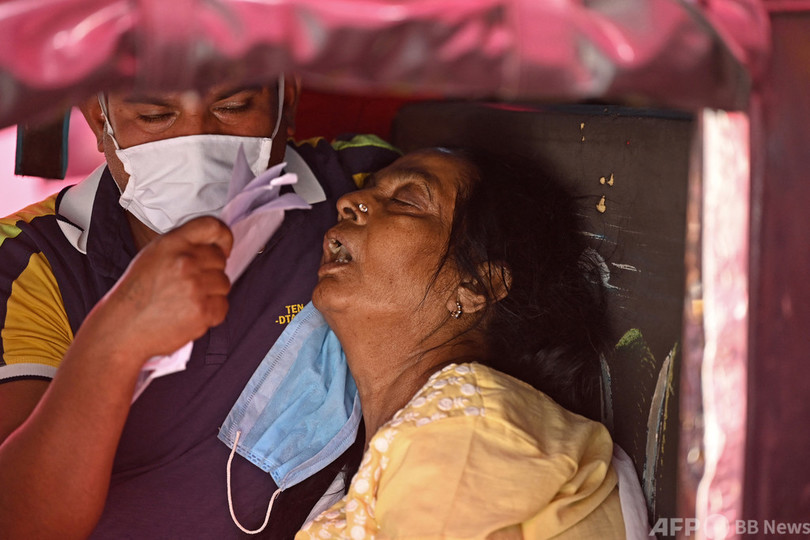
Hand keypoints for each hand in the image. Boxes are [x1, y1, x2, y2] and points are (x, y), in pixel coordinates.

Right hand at [86, 216, 233, 362]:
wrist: (121, 328)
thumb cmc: (137, 293)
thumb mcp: (154, 255)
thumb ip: (183, 245)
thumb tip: (215, 246)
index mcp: (172, 243)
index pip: (212, 226)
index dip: (223, 237)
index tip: (223, 249)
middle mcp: (185, 261)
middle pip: (220, 260)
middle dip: (210, 271)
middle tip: (188, 284)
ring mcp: (195, 287)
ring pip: (224, 283)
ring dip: (211, 293)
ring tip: (185, 300)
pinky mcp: (203, 311)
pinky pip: (223, 306)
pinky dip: (211, 312)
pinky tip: (189, 313)